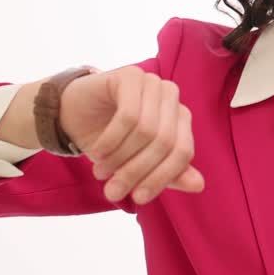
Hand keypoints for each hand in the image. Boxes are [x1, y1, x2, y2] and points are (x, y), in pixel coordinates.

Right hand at [58, 64, 203, 205]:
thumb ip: (169, 174)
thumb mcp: (139, 162)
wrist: (74, 114)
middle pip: (165, 142)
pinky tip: (97, 152)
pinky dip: (111, 141)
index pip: (183, 152)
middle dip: (137, 171)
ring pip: (146, 130)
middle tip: (113, 191)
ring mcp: (153, 83)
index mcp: (181, 118)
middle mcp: (171, 98)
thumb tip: (199, 185)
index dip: (162, 178)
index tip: (139, 199)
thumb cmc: (111, 141)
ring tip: (101, 172)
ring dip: (120, 158)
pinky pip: (128, 115)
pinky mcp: (131, 76)